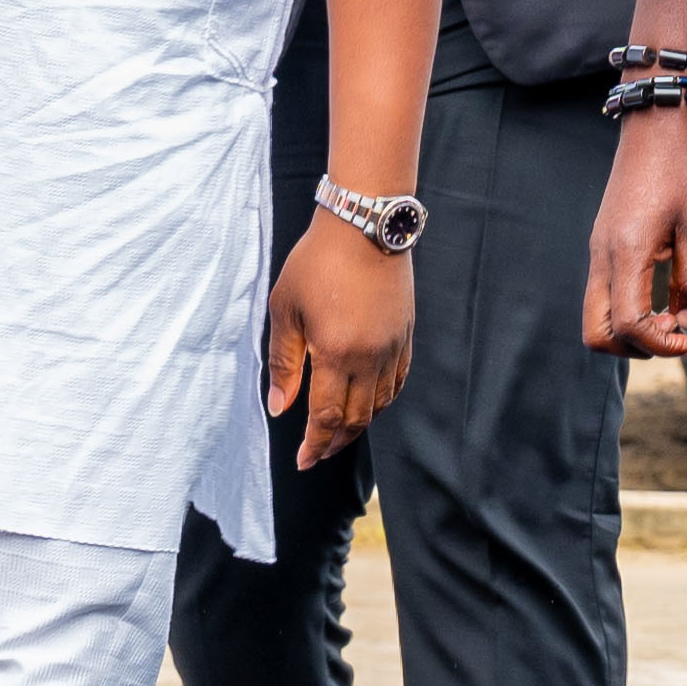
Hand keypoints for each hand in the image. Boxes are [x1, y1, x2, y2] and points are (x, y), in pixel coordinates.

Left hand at [266, 211, 416, 470]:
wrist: (364, 225)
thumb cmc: (317, 261)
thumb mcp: (286, 309)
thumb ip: (284, 362)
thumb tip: (280, 407)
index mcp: (336, 354)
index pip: (327, 418)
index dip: (314, 444)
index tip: (302, 460)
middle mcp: (370, 358)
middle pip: (355, 419)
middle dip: (334, 442)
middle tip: (315, 453)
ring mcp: (392, 348)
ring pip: (378, 405)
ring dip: (357, 426)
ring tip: (337, 434)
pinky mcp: (405, 336)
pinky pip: (397, 383)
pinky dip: (381, 402)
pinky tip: (367, 405)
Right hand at [586, 108, 686, 356]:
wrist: (656, 125)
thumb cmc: (683, 168)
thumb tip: (684, 322)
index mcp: (628, 251)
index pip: (631, 323)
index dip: (661, 345)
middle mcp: (603, 255)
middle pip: (596, 331)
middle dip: (634, 348)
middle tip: (673, 337)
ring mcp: (598, 249)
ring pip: (596, 315)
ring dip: (629, 331)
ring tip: (668, 319)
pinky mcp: (603, 243)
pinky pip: (603, 293)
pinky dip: (626, 309)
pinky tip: (659, 296)